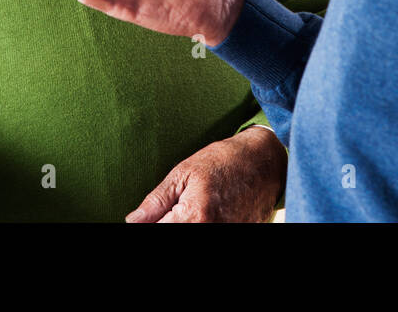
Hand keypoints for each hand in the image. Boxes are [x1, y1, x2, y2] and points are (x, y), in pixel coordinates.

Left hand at [126, 127, 286, 222]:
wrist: (265, 162)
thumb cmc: (223, 161)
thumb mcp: (184, 173)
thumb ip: (156, 202)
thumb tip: (132, 221)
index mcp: (194, 217)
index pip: (158, 231)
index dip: (150, 224)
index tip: (149, 218)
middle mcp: (212, 231)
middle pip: (177, 233)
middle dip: (169, 223)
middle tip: (172, 212)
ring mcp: (228, 234)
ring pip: (194, 235)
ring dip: (187, 224)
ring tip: (192, 210)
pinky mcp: (240, 235)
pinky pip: (214, 235)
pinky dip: (203, 224)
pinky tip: (208, 213)